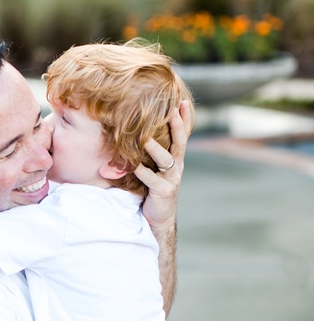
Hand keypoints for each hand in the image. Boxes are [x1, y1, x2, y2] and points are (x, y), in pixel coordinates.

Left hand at [138, 100, 192, 236]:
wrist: (160, 218)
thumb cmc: (155, 190)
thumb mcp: (157, 169)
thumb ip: (154, 153)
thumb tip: (140, 132)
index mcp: (176, 160)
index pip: (183, 136)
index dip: (184, 119)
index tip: (182, 102)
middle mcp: (177, 167)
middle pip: (180, 143)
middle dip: (177, 126)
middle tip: (171, 110)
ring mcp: (171, 179)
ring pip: (166, 160)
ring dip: (156, 148)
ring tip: (146, 138)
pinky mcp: (163, 192)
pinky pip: (151, 180)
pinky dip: (143, 172)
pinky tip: (135, 166)